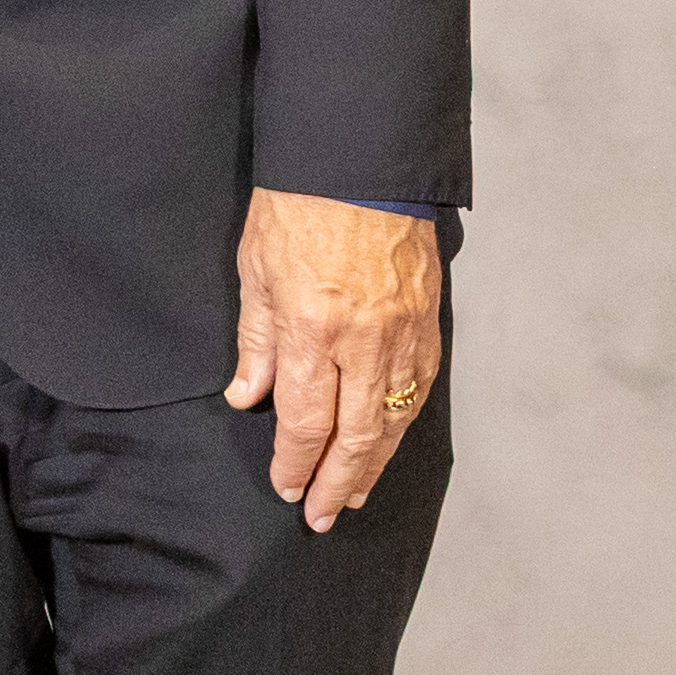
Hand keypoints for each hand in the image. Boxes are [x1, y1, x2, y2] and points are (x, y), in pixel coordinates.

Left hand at [224, 188, 442, 532]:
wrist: (360, 158)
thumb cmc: (299, 205)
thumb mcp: (256, 268)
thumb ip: (256, 340)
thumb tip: (247, 397)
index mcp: (313, 328)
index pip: (306, 421)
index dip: (296, 463)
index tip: (287, 487)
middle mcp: (364, 340)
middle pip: (355, 435)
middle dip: (338, 482)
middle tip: (323, 516)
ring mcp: (402, 331)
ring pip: (394, 417)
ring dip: (375, 462)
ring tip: (359, 493)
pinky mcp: (428, 317)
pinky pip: (421, 384)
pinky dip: (404, 420)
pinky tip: (391, 438)